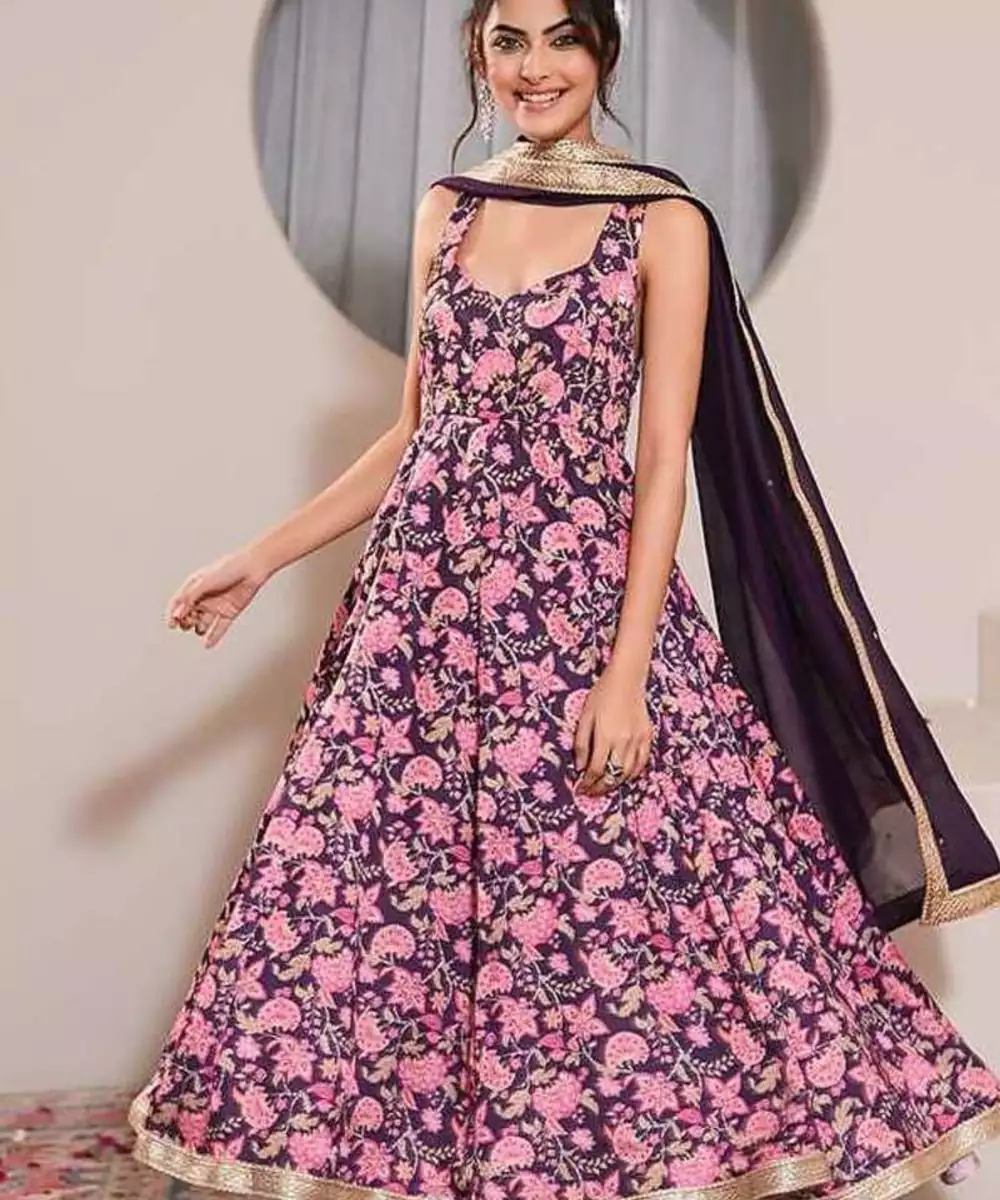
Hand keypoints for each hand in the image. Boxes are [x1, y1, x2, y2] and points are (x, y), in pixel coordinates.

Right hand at [165, 546, 271, 648]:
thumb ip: (190, 597)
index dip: (173, 613)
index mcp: (195, 586)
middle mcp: (204, 597)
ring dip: (198, 628)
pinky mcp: (229, 612)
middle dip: (184, 621)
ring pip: (202, 622)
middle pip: (188, 614)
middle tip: (185, 625)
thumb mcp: (204, 581)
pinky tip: (208, 643)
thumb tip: (178, 613)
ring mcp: (216, 605)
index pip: (178, 602)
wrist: (253, 568)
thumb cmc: (229, 568)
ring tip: (199, 629)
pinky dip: (213, 636)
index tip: (172, 624)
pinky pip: (219, 627)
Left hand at [573, 661, 654, 794]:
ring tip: (605, 787)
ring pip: (628, 772)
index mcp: (605, 736)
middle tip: (590, 792)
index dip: (587, 783)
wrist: (626, 679)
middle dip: (600, 788)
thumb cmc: (601, 694)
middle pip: (612, 775)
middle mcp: (623, 741)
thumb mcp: (585, 717)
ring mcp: (638, 740)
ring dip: (616, 783)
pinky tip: (624, 776)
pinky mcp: (647, 736)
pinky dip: (633, 773)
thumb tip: (580, 767)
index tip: (580, 788)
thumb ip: (581, 743)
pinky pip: (642, 762)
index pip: (596, 769)